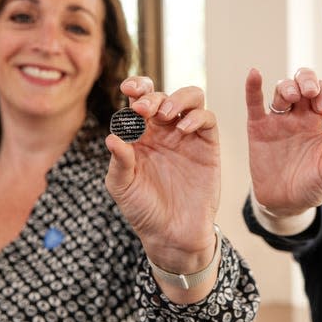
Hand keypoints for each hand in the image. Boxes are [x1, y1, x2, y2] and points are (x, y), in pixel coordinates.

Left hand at [105, 76, 219, 274]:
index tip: (128, 89)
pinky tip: (183, 130)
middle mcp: (164, 130)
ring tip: (166, 115)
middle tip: (143, 111)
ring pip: (191, 97)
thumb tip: (112, 136)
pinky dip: (197, 117)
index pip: (138, 99)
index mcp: (140, 134)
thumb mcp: (122, 187)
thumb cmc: (143, 209)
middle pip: (163, 95)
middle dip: (152, 97)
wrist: (172, 234)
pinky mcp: (208, 145)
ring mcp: (187, 135)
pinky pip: (207, 119)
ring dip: (178, 98)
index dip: (135, 87)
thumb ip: (119, 161)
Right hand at [246, 68, 321, 217]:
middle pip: (304, 84)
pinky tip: (254, 74)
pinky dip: (253, 87)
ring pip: (282, 90)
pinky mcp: (258, 127)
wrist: (284, 203)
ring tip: (292, 98)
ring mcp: (279, 120)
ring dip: (287, 87)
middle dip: (308, 80)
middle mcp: (301, 116)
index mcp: (321, 123)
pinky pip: (255, 103)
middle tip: (310, 92)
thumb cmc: (311, 186)